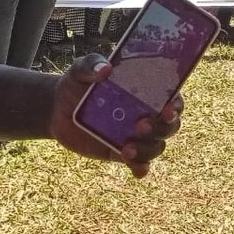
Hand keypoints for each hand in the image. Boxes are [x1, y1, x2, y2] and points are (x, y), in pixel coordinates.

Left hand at [49, 55, 182, 178]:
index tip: (167, 108)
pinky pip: (139, 164)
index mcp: (145, 90)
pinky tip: (137, 169)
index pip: (172, 97)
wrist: (57, 109)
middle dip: (162, 128)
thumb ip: (92, 64)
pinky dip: (141, 168)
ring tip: (126, 149)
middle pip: (170, 125)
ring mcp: (135, 135)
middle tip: (141, 126)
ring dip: (148, 149)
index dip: (175, 105)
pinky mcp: (121, 152)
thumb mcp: (81, 69)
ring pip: (157, 146)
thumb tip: (106, 69)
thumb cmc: (76, 83)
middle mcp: (146, 113)